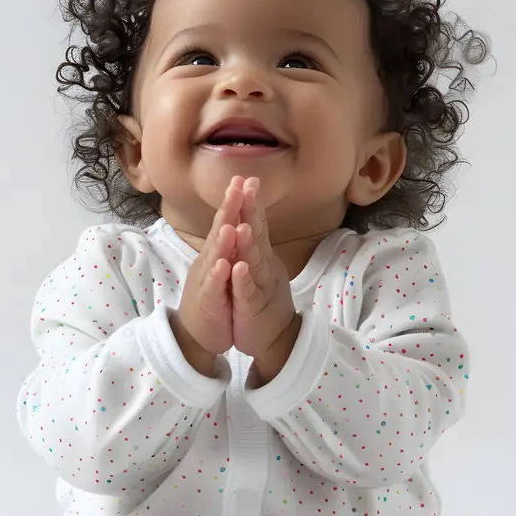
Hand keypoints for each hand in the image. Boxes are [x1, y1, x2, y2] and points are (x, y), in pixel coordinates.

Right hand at [170, 177, 242, 368]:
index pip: (227, 222)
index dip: (236, 201)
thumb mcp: (223, 266)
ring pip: (215, 258)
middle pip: (219, 232)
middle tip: (236, 186)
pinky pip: (213, 288)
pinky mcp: (208, 303)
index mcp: (217, 252)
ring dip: (222, 241)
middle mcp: (210, 262)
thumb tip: (237, 217)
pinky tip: (224, 266)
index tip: (247, 178)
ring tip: (231, 224)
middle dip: (228, 210)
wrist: (197, 333)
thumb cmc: (213, 297)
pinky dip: (218, 277)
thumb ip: (228, 242)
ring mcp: (207, 282)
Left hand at [231, 177, 298, 363]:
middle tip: (247, 188)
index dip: (252, 203)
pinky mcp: (254, 308)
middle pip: (258, 236)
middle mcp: (264, 266)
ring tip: (242, 226)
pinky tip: (238, 268)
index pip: (257, 224)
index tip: (247, 178)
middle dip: (252, 212)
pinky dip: (243, 280)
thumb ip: (256, 244)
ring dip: (248, 244)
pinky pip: (248, 292)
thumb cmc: (263, 300)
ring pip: (254, 263)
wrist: (276, 338)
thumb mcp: (259, 268)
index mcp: (262, 256)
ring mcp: (261, 287)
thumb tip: (251, 218)